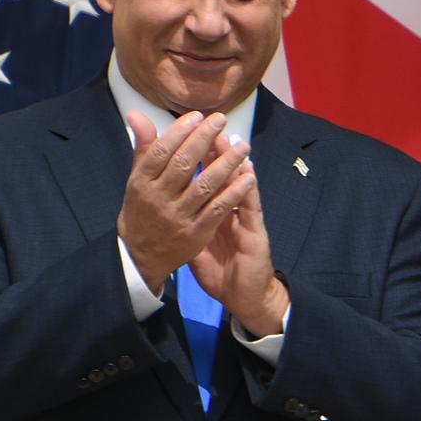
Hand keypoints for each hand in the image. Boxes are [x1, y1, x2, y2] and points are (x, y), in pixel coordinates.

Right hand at [119, 111, 254, 298]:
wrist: (141, 256)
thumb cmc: (142, 209)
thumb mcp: (136, 179)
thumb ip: (144, 147)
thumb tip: (136, 113)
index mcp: (141, 182)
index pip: (161, 151)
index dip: (180, 132)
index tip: (197, 116)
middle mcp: (159, 198)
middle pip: (184, 164)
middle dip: (204, 139)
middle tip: (221, 120)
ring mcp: (178, 216)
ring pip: (205, 185)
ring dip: (226, 163)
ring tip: (242, 146)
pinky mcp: (196, 233)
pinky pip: (218, 208)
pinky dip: (234, 192)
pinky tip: (248, 176)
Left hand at [188, 139, 289, 338]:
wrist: (244, 294)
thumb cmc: (220, 268)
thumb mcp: (196, 242)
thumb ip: (183, 219)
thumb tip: (165, 203)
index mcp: (213, 210)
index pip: (205, 177)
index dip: (196, 157)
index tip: (186, 135)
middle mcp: (231, 210)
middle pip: (222, 175)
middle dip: (214, 151)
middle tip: (209, 127)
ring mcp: (244, 220)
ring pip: (239, 186)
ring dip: (235, 163)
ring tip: (231, 140)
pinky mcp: (255, 233)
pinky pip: (251, 210)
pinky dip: (248, 191)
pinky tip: (248, 175)